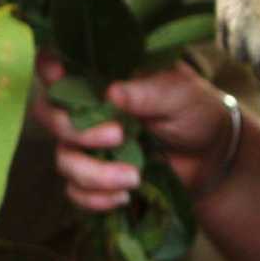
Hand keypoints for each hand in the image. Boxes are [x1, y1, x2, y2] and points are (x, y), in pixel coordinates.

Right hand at [37, 56, 234, 211]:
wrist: (213, 158)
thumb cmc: (196, 111)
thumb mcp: (180, 93)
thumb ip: (148, 91)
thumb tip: (112, 93)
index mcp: (102, 77)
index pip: (56, 62)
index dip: (47, 67)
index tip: (58, 75)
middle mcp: (86, 109)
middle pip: (47, 114)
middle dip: (73, 131)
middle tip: (117, 136)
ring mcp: (86, 144)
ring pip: (62, 158)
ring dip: (93, 173)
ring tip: (134, 178)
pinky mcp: (94, 176)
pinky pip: (74, 190)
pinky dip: (95, 198)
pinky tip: (123, 196)